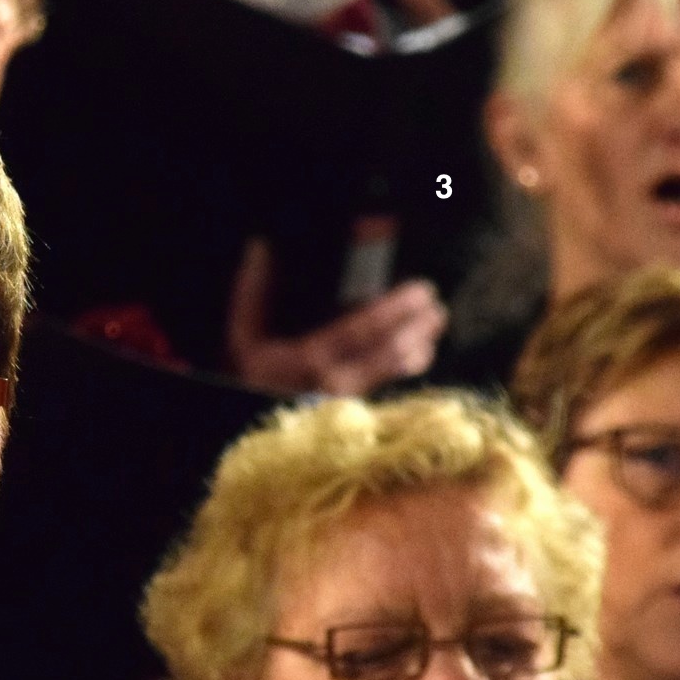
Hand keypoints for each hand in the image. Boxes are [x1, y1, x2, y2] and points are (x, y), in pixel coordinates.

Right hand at [225, 238, 447, 395]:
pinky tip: (420, 352)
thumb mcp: (242, 337)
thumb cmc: (248, 377)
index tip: (421, 290)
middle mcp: (334, 383)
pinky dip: (406, 367)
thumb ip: (252, 293)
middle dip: (419, 327)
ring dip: (420, 347)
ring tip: (435, 325)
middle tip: (436, 306)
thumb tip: (260, 248)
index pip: (363, 330)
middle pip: (391, 353)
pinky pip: (387, 386)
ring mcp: (347, 401)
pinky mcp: (353, 410)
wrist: (243, 430)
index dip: (396, 309)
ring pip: (394, 373)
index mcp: (309, 359)